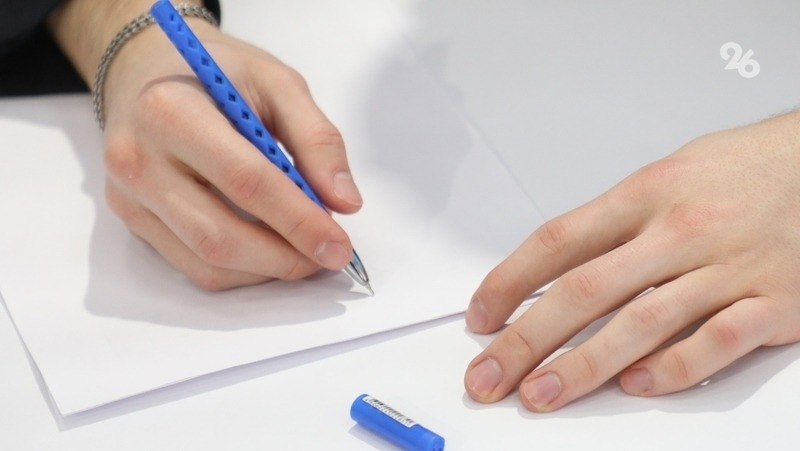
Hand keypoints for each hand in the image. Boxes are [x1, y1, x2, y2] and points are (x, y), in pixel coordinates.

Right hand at [99, 21, 362, 288]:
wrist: (147, 68)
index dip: (299, 221)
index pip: (245, 182)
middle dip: (285, 258)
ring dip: (267, 270)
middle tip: (328, 256)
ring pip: (206, 263)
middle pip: (220, 235)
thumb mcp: (276, 82)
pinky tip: (269, 250)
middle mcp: (139, 160)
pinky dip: (241, 271)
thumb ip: (316, 139)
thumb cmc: (215, 72)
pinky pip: (192, 266)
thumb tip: (344, 202)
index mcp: (172, 111)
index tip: (338, 244)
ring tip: (303, 252)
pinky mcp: (134, 221)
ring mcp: (131, 197)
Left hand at [464, 111, 799, 410]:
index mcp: (644, 195)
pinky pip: (716, 342)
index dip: (509, 282)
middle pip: (584, 291)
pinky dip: (673, 368)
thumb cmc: (739, 170)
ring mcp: (724, 269)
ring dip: (583, 366)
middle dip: (526, 339)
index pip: (557, 242)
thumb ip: (613, 222)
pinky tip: (636, 387)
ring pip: (640, 323)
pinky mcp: (771, 303)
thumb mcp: (665, 175)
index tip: (481, 316)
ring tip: (541, 394)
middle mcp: (677, 232)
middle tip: (489, 375)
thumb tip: (553, 268)